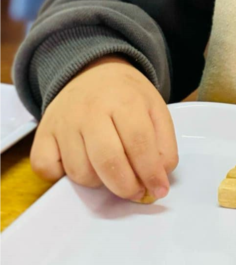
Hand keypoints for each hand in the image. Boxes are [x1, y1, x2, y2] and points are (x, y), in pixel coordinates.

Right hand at [30, 55, 178, 201]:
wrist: (93, 73)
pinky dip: (62, 177)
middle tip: (135, 191)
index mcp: (124, 100)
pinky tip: (81, 165)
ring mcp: (63, 122)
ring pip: (79, 172)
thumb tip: (159, 180)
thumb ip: (164, 144)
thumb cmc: (126, 96)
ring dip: (98, 182)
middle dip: (125, 186)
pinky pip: (47, 168)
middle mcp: (90, 110)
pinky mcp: (43, 133)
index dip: (150, 172)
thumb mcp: (155, 109)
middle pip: (107, 160)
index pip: (139, 143)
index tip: (158, 190)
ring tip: (110, 171)